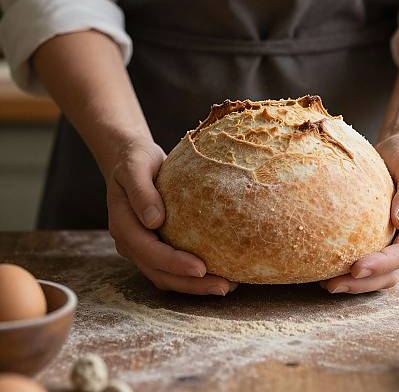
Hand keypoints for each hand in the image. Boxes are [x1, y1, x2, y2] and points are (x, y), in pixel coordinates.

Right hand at [106, 138, 237, 294]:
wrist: (131, 160)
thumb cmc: (135, 160)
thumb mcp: (135, 166)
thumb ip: (141, 191)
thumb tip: (155, 221)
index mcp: (123, 225)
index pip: (148, 251)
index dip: (173, 263)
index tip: (200, 268)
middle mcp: (131, 243)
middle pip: (159, 272)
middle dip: (191, 284)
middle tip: (224, 286)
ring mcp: (142, 248)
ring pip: (166, 276)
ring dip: (195, 286)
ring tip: (227, 286)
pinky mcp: (155, 246)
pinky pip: (173, 268)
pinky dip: (193, 276)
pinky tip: (219, 272)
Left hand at [321, 131, 398, 293]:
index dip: (381, 265)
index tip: (355, 268)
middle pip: (392, 272)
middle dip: (364, 283)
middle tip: (332, 285)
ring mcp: (397, 241)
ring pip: (381, 273)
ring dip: (357, 283)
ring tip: (326, 284)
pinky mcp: (381, 237)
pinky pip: (370, 259)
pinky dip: (352, 269)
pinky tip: (328, 267)